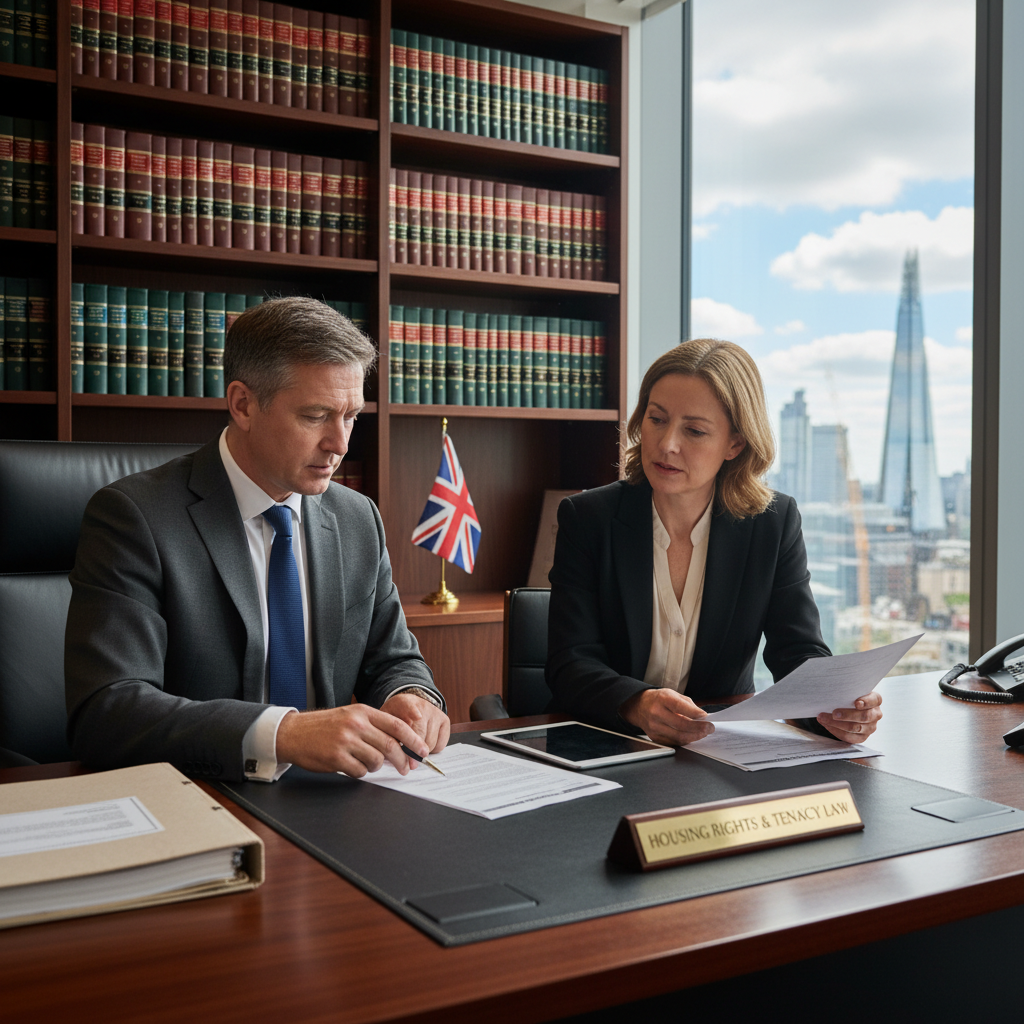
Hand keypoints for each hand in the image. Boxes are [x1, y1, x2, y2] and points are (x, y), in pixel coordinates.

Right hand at [275, 704, 430, 776]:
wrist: (294, 733)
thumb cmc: (325, 726)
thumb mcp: (351, 717)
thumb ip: (374, 726)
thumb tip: (400, 744)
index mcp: (363, 712)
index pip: (397, 725)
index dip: (413, 740)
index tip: (422, 751)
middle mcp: (356, 725)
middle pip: (390, 746)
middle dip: (402, 761)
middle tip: (405, 769)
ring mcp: (346, 741)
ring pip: (376, 761)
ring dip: (376, 767)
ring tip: (365, 762)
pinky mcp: (336, 758)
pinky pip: (360, 771)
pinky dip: (360, 772)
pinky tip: (351, 766)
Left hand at [380, 691, 450, 754]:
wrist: (410, 707)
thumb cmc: (396, 719)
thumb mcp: (386, 723)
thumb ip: (389, 737)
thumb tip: (399, 760)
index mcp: (403, 703)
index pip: (409, 706)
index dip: (413, 712)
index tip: (417, 717)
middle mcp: (422, 705)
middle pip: (420, 733)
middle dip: (412, 752)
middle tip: (407, 763)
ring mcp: (435, 712)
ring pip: (430, 742)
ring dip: (421, 751)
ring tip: (414, 747)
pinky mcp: (445, 720)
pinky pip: (440, 744)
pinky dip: (433, 749)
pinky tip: (425, 744)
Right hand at [619, 688, 713, 745]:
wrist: (638, 706)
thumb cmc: (658, 699)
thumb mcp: (672, 694)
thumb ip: (687, 704)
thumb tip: (701, 716)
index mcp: (662, 699)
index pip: (680, 707)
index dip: (695, 713)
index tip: (705, 716)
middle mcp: (656, 713)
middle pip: (681, 725)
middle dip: (699, 728)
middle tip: (709, 728)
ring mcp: (654, 727)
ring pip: (679, 736)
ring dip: (694, 736)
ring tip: (703, 733)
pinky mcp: (654, 737)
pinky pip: (674, 742)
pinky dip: (685, 740)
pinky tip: (691, 736)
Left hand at [817, 691, 882, 743]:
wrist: (848, 708)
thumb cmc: (849, 697)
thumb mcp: (851, 691)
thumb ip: (847, 691)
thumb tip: (831, 692)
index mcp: (875, 700)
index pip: (875, 700)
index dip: (867, 702)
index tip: (856, 703)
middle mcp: (875, 714)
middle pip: (864, 716)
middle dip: (847, 715)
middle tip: (834, 713)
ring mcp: (870, 727)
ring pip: (856, 728)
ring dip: (837, 724)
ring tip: (823, 718)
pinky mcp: (862, 737)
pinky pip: (850, 737)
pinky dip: (836, 731)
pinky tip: (827, 725)